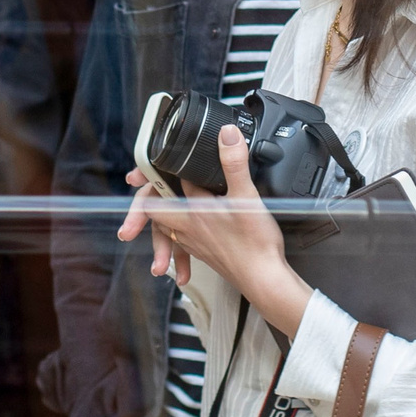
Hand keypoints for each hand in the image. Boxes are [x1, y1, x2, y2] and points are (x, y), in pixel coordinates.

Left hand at [118, 125, 312, 335]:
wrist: (264, 281)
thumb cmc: (254, 245)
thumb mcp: (246, 196)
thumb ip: (234, 164)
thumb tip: (227, 135)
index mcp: (192, 212)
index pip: (164, 187)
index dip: (159, 171)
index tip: (155, 161)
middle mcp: (187, 229)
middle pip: (157, 211)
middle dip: (152, 198)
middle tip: (151, 183)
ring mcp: (195, 244)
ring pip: (168, 228)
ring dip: (166, 217)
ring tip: (166, 207)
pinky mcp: (206, 254)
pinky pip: (183, 242)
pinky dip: (182, 235)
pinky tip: (193, 233)